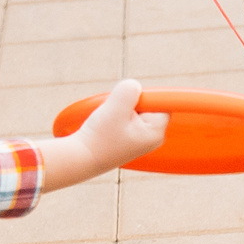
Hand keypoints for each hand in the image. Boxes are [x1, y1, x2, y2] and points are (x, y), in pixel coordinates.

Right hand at [38, 78, 167, 189]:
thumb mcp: (115, 107)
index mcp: (156, 131)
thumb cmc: (99, 136)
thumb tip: (136, 86)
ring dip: (121, 108)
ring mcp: (142, 139)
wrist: (82, 157)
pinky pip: (127, 116)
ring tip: (109, 120)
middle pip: (148, 104)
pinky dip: (117, 115)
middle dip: (131, 102)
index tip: (125, 104)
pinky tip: (107, 125)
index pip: (161, 102)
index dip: (143, 96)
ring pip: (136, 109)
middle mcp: (154, 137)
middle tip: (115, 113)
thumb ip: (130, 90)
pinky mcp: (131, 138)